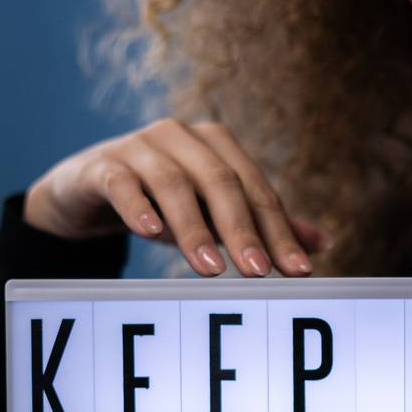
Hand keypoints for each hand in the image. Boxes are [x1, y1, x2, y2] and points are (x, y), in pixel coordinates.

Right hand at [23, 119, 331, 277]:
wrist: (89, 190)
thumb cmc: (163, 201)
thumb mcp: (214, 213)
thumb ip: (262, 225)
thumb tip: (322, 245)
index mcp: (217, 146)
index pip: (256, 191)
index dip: (279, 231)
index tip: (299, 271)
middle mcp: (182, 138)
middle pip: (221, 182)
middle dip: (242, 230)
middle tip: (258, 273)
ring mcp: (139, 147)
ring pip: (173, 183)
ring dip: (194, 228)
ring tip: (210, 269)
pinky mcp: (102, 166)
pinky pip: (121, 182)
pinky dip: (137, 205)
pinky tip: (150, 232)